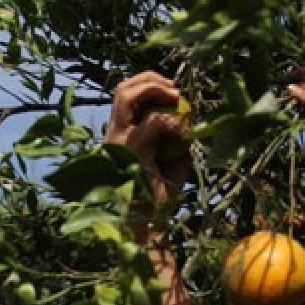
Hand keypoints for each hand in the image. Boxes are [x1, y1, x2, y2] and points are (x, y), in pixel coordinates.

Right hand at [106, 71, 191, 207]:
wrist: (145, 226)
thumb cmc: (156, 201)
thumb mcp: (171, 165)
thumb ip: (176, 144)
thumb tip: (190, 124)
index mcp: (119, 137)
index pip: (126, 98)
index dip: (149, 87)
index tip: (173, 95)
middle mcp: (114, 135)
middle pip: (122, 89)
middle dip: (150, 79)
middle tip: (174, 88)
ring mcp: (118, 141)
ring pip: (127, 94)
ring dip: (154, 88)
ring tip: (175, 96)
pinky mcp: (130, 149)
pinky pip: (154, 121)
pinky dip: (173, 121)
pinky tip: (183, 131)